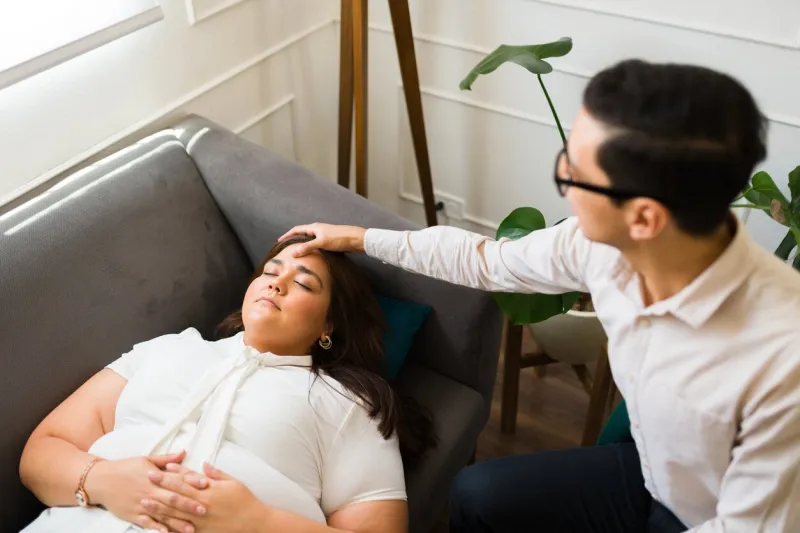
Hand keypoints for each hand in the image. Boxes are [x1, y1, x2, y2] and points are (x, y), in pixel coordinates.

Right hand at [84, 451, 202, 532]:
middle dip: (188, 505)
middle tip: (204, 510)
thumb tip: (184, 452)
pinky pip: (147, 523)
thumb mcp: (146, 459)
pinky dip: (157, 528)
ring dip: (177, 521)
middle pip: (172, 499)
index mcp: (154, 476)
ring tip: (192, 528)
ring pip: (162, 514)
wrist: (101, 480)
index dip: (192, 481)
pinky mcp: (133, 515)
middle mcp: (149, 491)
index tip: (206, 484)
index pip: (176, 479)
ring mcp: (141, 504)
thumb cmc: (125, 468)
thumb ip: (166, 459)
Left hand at [145, 462, 265, 532]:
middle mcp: (202, 505)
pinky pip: (180, 529)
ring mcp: (199, 520)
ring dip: (158, 506)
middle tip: (148, 478)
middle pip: (177, 494)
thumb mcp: (233, 482)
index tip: (164, 467)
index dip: (175, 473)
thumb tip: (204, 465)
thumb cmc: (244, 502)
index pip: (188, 479)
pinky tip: (157, 524)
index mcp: (209, 491)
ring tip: (145, 501)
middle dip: (161, 485)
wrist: (252, 523)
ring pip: (174, 513)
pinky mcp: (200, 532)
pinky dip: (168, 526)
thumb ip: (216, 474)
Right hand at [278, 223, 366, 256]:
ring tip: (296, 252)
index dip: (287, 235)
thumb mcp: (322, 243)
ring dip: (303, 244)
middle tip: (286, 247)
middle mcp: (318, 229)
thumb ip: (307, 247)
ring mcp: (324, 235)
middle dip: (294, 239)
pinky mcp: (330, 241)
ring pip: (310, 239)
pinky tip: (311, 255)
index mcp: (314, 227)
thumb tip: (293, 252)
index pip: (297, 229)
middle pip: (302, 233)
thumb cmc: (340, 238)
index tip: (279, 240)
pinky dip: (311, 249)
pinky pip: (316, 244)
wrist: (357, 239)